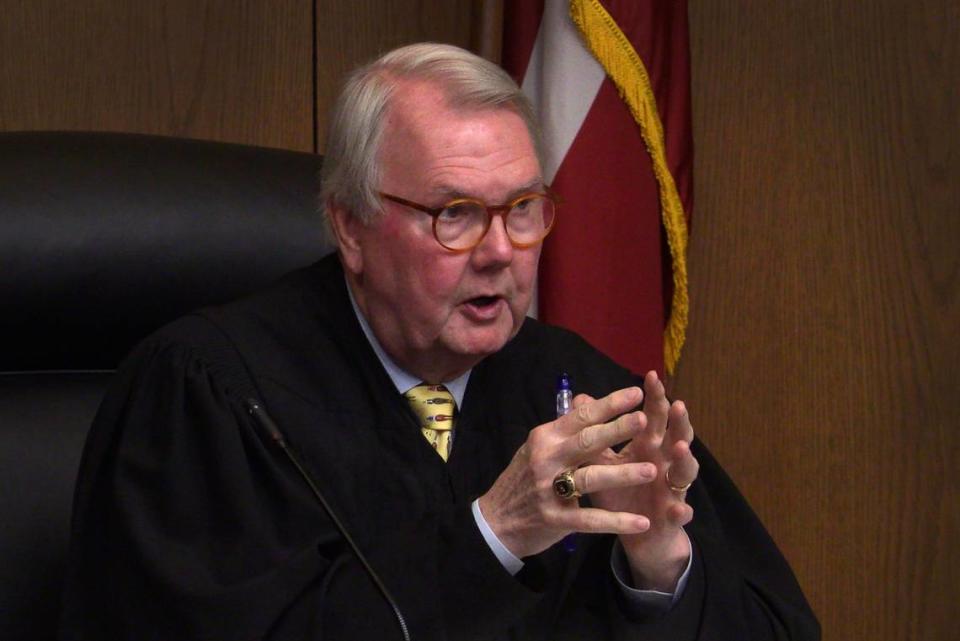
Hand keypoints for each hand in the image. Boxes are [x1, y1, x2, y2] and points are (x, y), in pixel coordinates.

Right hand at [478, 387, 658, 558]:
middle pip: (587, 441)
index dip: (609, 404)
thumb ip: (564, 430)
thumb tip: (588, 401)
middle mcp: (547, 459)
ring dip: (623, 474)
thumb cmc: (524, 479)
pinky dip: (617, 521)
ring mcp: (548, 490)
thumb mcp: (537, 448)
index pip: (581, 416)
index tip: (637, 393)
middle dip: (617, 429)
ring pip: (591, 478)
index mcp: (545, 437)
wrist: (496, 521)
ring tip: (653, 470)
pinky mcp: (555, 519)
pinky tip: (641, 522)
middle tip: (645, 419)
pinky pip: (591, 519)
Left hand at [586, 371, 697, 591]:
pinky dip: (681, 511)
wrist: (637, 533)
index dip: (654, 398)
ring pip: (684, 471)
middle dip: (678, 421)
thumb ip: (596, 432)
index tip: (652, 376)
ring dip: (685, 459)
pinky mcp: (673, 517)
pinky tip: (680, 510)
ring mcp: (672, 488)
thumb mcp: (603, 460)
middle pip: (677, 436)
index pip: (654, 416)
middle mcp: (665, 462)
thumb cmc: (619, 490)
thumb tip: (580, 398)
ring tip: (681, 447)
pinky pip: (680, 514)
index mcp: (648, 446)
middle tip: (677, 404)